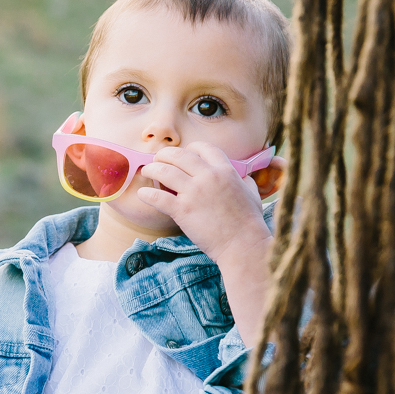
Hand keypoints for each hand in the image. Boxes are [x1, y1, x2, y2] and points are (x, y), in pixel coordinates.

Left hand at [137, 142, 286, 346]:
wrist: (243, 245)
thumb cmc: (250, 222)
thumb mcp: (252, 195)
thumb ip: (245, 182)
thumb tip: (244, 178)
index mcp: (225, 170)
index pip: (202, 148)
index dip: (190, 148)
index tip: (184, 153)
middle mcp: (208, 177)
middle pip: (179, 155)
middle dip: (165, 154)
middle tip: (158, 159)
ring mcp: (194, 193)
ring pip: (164, 171)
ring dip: (152, 169)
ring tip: (147, 171)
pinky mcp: (182, 210)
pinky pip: (158, 197)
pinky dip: (146, 194)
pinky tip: (142, 194)